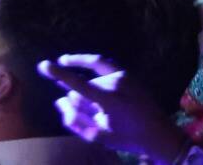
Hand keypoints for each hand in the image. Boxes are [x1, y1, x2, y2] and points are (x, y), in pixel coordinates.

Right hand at [36, 54, 181, 159]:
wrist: (159, 133)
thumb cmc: (129, 138)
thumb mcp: (100, 136)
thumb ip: (76, 120)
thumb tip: (59, 102)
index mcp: (110, 100)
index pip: (78, 84)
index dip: (59, 74)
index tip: (43, 65)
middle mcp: (116, 82)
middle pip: (84, 87)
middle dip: (79, 100)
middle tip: (88, 117)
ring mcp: (123, 75)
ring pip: (93, 79)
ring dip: (88, 91)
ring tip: (96, 108)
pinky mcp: (127, 73)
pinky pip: (102, 65)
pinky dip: (89, 65)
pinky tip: (78, 63)